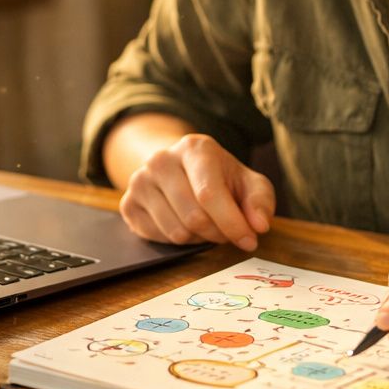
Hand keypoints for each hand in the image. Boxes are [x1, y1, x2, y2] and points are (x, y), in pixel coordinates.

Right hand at [117, 133, 274, 250]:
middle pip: (194, 217)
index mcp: (194, 148)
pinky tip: (184, 224)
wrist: (179, 169)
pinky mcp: (128, 203)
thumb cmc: (219, 178)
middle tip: (227, 232)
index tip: (249, 241)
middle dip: (218, 233)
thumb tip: (259, 225)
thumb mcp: (248, 183)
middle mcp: (161, 159)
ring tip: (206, 224)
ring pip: (176, 231)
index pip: (209, 194)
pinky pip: (157, 237)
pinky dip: (177, 241)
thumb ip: (260, 201)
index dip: (232, 223)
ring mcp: (139, 181)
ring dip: (199, 238)